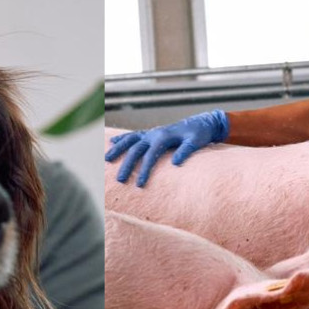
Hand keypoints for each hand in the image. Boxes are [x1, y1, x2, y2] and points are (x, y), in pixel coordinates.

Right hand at [105, 110, 229, 186]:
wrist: (201, 123)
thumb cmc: (199, 134)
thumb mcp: (196, 142)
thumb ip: (185, 151)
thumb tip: (175, 163)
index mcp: (163, 136)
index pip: (150, 155)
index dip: (144, 170)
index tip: (139, 185)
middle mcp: (154, 133)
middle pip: (136, 149)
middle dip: (127, 164)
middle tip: (120, 180)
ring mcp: (151, 132)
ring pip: (130, 140)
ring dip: (118, 149)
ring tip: (106, 159)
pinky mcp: (151, 133)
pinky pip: (133, 135)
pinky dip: (122, 138)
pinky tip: (111, 142)